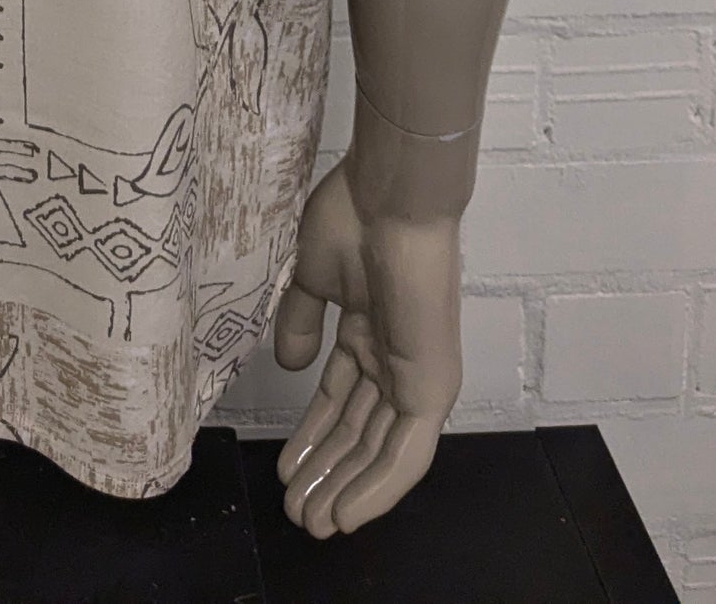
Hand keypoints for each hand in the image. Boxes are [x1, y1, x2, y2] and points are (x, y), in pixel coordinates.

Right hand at [269, 159, 463, 534]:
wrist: (390, 194)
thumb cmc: (353, 219)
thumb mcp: (313, 277)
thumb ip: (303, 322)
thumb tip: (289, 366)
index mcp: (371, 333)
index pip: (342, 402)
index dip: (312, 439)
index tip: (283, 470)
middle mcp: (395, 361)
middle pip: (359, 434)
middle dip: (325, 474)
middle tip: (293, 512)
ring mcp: (416, 375)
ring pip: (380, 452)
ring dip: (345, 491)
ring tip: (308, 521)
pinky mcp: (432, 387)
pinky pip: (407, 453)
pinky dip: (378, 489)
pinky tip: (345, 514)